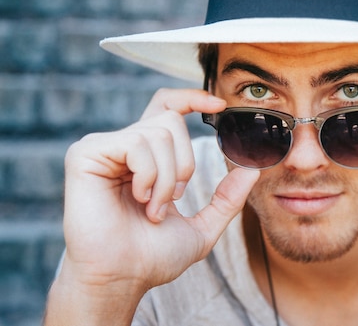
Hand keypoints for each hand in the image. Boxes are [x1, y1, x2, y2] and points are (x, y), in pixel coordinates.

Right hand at [46, 89, 258, 324]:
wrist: (123, 277)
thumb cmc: (153, 256)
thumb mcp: (202, 226)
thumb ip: (227, 199)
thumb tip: (252, 170)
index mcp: (148, 157)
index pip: (168, 108)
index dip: (192, 98)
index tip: (220, 105)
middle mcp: (125, 146)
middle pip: (171, 120)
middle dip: (184, 164)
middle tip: (172, 198)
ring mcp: (104, 148)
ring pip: (159, 132)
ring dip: (167, 178)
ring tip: (153, 208)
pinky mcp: (86, 154)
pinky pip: (136, 143)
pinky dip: (148, 175)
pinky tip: (139, 198)